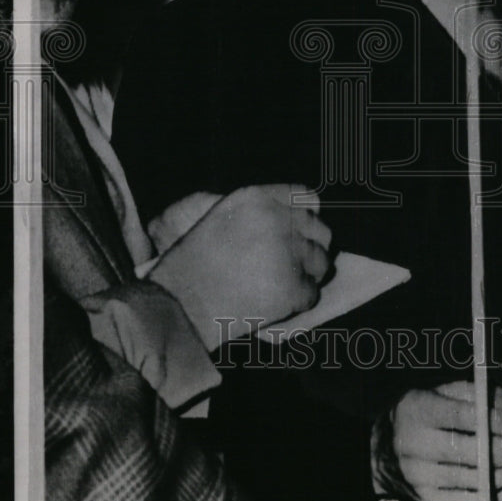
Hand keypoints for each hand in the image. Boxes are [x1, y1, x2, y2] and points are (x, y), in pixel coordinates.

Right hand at [148, 183, 332, 346]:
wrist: (179, 303)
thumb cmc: (194, 264)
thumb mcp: (222, 218)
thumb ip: (260, 212)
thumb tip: (301, 218)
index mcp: (257, 198)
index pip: (306, 196)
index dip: (307, 216)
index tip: (301, 231)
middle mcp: (277, 219)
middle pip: (320, 229)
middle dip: (311, 248)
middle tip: (293, 265)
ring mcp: (288, 253)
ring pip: (323, 262)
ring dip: (309, 275)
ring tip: (285, 285)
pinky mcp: (292, 287)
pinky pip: (313, 293)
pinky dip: (300, 302)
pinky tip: (279, 304)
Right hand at [375, 381, 501, 500]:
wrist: (381, 451)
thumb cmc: (418, 413)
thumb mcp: (438, 391)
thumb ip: (474, 394)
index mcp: (418, 410)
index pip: (469, 418)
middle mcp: (417, 446)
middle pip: (479, 453)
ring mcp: (422, 478)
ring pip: (481, 480)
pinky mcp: (429, 500)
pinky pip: (473, 498)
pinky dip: (500, 489)